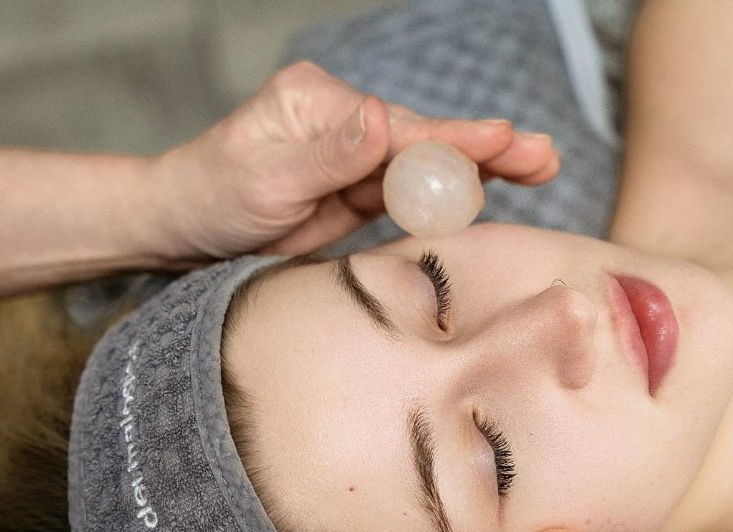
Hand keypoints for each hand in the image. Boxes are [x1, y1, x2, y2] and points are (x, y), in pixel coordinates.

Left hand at [146, 61, 559, 259]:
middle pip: (425, 139)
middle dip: (485, 147)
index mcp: (321, 102)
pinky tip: (494, 188)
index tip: (503, 140)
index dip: (452, 140)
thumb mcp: (264, 179)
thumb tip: (381, 121)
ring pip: (428, 164)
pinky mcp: (359, 188)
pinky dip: (452, 193)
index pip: (397, 129)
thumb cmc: (213, 195)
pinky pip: (412, 191)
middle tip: (543, 154)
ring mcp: (357, 154)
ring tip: (540, 166)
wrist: (188, 228)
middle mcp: (347, 121)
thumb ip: (328, 156)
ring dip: (482, 169)